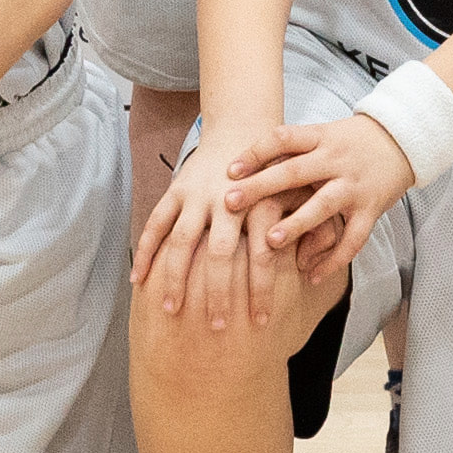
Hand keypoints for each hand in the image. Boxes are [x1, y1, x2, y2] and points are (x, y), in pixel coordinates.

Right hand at [135, 121, 289, 331]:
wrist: (244, 124)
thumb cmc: (276, 171)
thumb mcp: (296, 192)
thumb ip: (304, 226)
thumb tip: (314, 270)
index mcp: (261, 203)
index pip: (263, 254)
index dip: (261, 289)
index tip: (261, 321)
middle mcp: (227, 200)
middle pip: (219, 255)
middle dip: (217, 293)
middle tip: (216, 328)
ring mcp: (197, 195)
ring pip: (182, 242)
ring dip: (175, 279)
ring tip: (171, 311)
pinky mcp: (176, 189)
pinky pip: (155, 224)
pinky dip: (144, 252)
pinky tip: (138, 280)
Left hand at [227, 112, 412, 272]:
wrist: (404, 139)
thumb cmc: (351, 141)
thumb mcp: (323, 134)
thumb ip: (291, 150)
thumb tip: (240, 169)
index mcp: (321, 138)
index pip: (283, 138)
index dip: (255, 152)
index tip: (229, 170)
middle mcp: (336, 160)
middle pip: (295, 171)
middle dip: (261, 187)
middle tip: (230, 202)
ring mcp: (354, 186)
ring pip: (323, 206)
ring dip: (296, 224)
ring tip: (270, 242)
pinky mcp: (371, 209)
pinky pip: (353, 238)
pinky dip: (334, 259)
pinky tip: (312, 276)